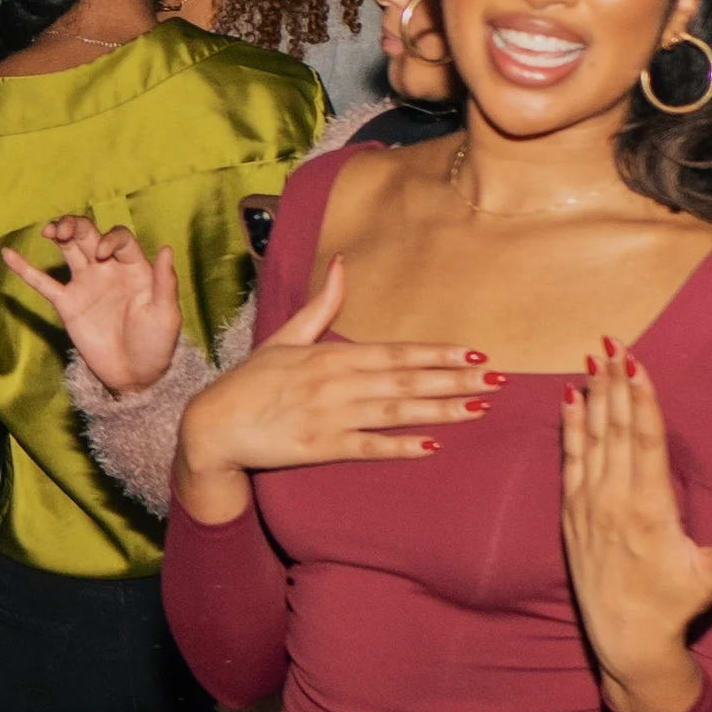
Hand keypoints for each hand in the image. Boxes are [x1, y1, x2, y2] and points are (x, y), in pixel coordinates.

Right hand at [2, 214, 180, 399]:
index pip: (119, 239)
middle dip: (76, 225)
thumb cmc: (156, 345)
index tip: (101, 253)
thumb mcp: (165, 314)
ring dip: (58, 233)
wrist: (134, 376)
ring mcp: (85, 285)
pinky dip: (25, 269)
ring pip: (68, 249)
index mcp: (133, 268)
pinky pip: (43, 282)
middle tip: (63, 230)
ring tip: (49, 230)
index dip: (109, 239)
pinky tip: (8, 255)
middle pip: (89, 235)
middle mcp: (107, 269)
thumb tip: (168, 249)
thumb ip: (165, 282)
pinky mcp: (67, 304)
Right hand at [172, 254, 486, 508]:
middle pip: (406, 379)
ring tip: (478, 409)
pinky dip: (399, 446)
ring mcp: (330, 416)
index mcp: (331, 355)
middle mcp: (337, 383)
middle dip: (454, 379)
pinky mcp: (320, 448)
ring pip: (395, 411)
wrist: (213, 424)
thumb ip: (321, 305)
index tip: (476, 353)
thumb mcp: (285, 337)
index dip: (438, 353)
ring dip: (440, 410)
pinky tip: (431, 446)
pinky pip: (368, 446)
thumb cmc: (252, 381)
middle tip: (499, 380)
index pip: (397, 352)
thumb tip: (344, 263)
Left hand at [558, 341, 711, 711]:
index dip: (642, 400)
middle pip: (617, 429)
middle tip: (613, 343)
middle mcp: (614, 500)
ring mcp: (587, 505)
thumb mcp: (708, 581)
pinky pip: (568, 460)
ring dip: (593, 397)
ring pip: (590, 438)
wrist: (624, 637)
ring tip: (594, 359)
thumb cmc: (673, 606)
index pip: (645, 441)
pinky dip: (569, 428)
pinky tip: (568, 399)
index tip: (637, 365)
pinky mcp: (570, 514)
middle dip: (616, 384)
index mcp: (650, 509)